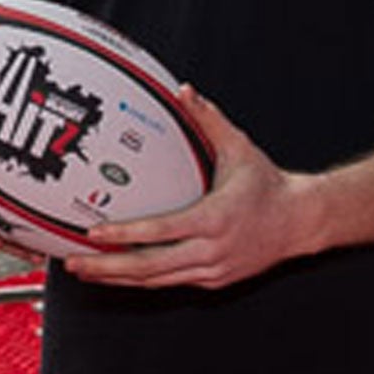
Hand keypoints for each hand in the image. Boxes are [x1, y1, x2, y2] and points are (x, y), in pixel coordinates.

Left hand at [63, 85, 318, 289]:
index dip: (125, 235)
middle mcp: (211, 250)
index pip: (160, 232)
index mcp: (213, 218)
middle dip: (107, 267)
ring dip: (118, 278)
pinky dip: (142, 280)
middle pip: (149, 266)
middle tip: (73, 261)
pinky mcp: (213, 280)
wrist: (301, 221)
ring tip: (84, 270)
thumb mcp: (239, 147)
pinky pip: (170, 283)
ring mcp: (212, 270)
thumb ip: (208, 118)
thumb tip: (185, 90)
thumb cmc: (268, 183)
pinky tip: (118, 275)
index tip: (95, 232)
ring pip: (156, 281)